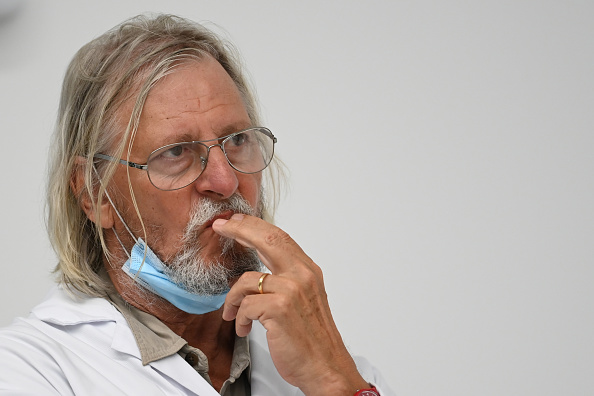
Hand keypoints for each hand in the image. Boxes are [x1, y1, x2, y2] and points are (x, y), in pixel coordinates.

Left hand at [212, 214, 368, 394]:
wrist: (326, 367)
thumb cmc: (313, 338)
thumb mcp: (306, 299)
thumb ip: (287, 279)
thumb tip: (262, 269)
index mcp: (308, 271)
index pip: (279, 237)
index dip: (254, 226)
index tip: (235, 221)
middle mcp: (302, 275)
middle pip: (266, 239)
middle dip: (239, 229)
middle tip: (220, 227)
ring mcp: (291, 291)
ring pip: (246, 281)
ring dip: (232, 300)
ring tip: (232, 314)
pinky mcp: (279, 309)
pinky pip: (245, 306)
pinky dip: (239, 319)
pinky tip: (243, 328)